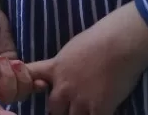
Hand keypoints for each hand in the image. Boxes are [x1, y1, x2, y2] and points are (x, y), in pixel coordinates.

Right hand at [0, 0, 43, 113]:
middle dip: (11, 83)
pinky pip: (26, 82)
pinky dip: (33, 82)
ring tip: (17, 61)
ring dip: (22, 80)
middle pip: (4, 97)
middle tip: (10, 62)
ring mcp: (1, 72)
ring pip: (17, 92)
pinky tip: (38, 77)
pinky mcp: (13, 66)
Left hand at [24, 4, 147, 114]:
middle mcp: (63, 86)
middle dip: (60, 110)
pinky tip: (101, 112)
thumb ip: (64, 65)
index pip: (30, 77)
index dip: (28, 85)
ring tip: (85, 111)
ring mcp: (81, 99)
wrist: (119, 44)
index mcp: (55, 68)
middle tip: (69, 109)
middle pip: (53, 108)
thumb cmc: (98, 40)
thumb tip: (65, 71)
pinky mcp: (100, 108)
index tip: (37, 89)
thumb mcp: (71, 50)